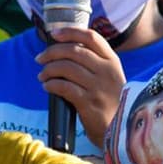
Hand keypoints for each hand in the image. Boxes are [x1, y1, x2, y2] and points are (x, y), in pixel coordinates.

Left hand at [36, 27, 124, 147]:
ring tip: (43, 75)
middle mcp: (107, 71)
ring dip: (49, 69)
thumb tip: (63, 50)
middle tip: (40, 58)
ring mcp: (99, 87)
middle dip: (52, 52)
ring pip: (66, 68)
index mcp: (112, 61)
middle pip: (74, 51)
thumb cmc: (111, 103)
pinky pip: (64, 87)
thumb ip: (94, 63)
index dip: (70, 32)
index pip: (91, 37)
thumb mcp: (110, 78)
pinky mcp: (89, 103)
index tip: (54, 34)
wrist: (122, 131)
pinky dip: (51, 84)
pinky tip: (47, 87)